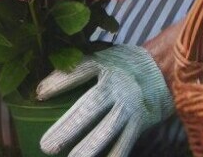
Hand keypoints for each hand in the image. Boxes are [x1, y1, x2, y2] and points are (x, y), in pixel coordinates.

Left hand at [35, 45, 174, 156]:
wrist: (163, 71)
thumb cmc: (121, 64)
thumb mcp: (102, 56)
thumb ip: (78, 67)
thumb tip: (40, 86)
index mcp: (105, 64)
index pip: (80, 71)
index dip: (60, 82)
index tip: (39, 95)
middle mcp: (117, 85)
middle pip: (91, 106)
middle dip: (69, 127)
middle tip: (47, 146)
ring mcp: (129, 106)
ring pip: (108, 130)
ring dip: (89, 147)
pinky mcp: (140, 123)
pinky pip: (125, 143)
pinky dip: (114, 155)